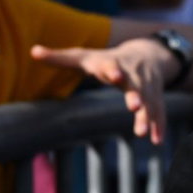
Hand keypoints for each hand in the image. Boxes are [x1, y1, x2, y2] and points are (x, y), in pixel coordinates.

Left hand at [30, 39, 170, 142]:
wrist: (146, 52)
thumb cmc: (107, 59)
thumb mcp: (86, 56)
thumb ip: (60, 57)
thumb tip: (32, 51)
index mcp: (111, 63)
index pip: (111, 65)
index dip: (112, 70)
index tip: (114, 76)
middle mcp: (131, 73)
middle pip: (134, 84)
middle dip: (136, 95)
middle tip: (135, 106)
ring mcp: (146, 84)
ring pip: (149, 100)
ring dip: (147, 115)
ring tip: (142, 133)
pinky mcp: (156, 95)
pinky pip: (159, 109)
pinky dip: (159, 124)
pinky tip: (156, 141)